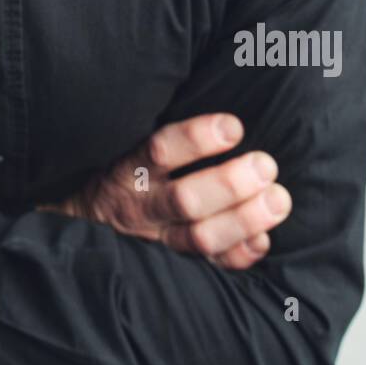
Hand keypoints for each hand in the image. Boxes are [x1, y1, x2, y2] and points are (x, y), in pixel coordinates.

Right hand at [38, 113, 291, 270]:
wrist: (87, 215)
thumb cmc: (123, 162)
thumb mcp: (126, 137)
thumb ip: (164, 130)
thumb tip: (218, 99)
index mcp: (127, 165)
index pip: (159, 151)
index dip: (197, 139)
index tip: (235, 127)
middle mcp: (139, 203)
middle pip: (185, 200)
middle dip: (230, 184)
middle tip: (267, 166)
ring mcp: (155, 236)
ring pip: (199, 237)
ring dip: (243, 219)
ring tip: (279, 199)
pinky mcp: (172, 259)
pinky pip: (207, 264)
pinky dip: (238, 255)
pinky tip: (263, 240)